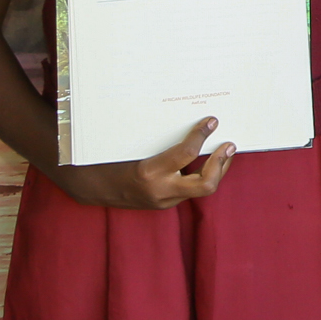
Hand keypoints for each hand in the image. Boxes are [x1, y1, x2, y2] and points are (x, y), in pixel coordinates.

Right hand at [51, 117, 234, 210]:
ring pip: (202, 189)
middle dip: (221, 164)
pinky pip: (190, 190)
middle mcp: (160, 190)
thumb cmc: (108, 158)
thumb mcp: (132, 144)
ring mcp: (164, 201)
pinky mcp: (165, 204)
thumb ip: (160, 138)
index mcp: (149, 171)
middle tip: (229, 144)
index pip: (186, 154)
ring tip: (225, 151)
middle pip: (206, 184)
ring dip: (217, 170)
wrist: (91, 187)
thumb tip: (186, 115)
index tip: (211, 121)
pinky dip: (201, 174)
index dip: (202, 135)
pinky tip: (207, 161)